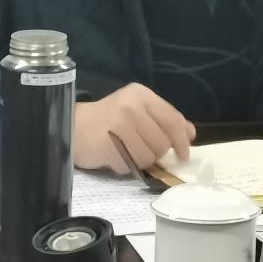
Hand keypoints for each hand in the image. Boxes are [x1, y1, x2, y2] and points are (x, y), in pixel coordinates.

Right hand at [73, 83, 195, 171]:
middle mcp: (131, 106)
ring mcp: (118, 124)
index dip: (181, 140)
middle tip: (141, 150)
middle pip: (161, 142)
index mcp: (141, 95)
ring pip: (147, 156)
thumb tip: (190, 133)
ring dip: (140, 161)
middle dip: (156, 153)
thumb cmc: (109, 119)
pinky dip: (125, 166)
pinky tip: (114, 156)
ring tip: (125, 151)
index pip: (172, 119)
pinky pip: (129, 165)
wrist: (72, 126)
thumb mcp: (137, 110)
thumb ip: (163, 120)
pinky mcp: (107, 143)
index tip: (184, 155)